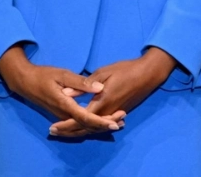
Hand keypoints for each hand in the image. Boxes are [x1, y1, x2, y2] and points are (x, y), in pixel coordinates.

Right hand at [0, 45, 125, 135]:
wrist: (25, 82)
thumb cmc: (44, 75)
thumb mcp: (62, 74)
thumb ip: (81, 82)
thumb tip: (100, 87)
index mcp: (65, 104)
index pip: (86, 117)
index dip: (101, 122)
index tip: (115, 123)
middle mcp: (64, 114)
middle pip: (86, 125)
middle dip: (104, 125)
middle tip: (122, 122)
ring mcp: (62, 116)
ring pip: (83, 126)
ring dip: (100, 126)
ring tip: (118, 122)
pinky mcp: (62, 115)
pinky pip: (79, 123)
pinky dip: (92, 123)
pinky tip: (103, 120)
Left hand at [49, 47, 178, 137]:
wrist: (148, 73)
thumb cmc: (125, 69)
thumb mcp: (103, 72)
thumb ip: (84, 85)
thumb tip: (66, 94)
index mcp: (102, 102)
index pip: (79, 118)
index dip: (65, 124)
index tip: (52, 127)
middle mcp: (107, 112)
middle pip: (85, 127)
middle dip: (69, 131)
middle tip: (54, 131)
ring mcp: (114, 114)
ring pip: (94, 128)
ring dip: (79, 130)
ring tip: (65, 130)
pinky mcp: (119, 112)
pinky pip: (101, 124)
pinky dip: (91, 127)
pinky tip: (84, 126)